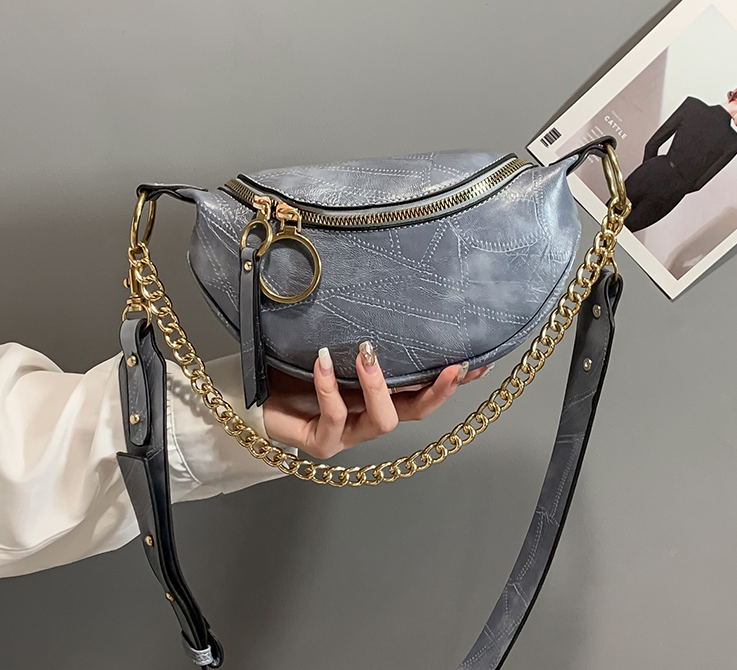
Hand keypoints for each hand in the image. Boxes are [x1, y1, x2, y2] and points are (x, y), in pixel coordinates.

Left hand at [260, 342, 493, 459]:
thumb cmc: (295, 372)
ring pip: (383, 420)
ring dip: (380, 385)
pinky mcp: (322, 443)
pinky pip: (334, 416)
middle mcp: (369, 418)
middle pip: (416, 413)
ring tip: (367, 353)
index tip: (478, 363)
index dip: (451, 382)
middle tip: (450, 367)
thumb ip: (359, 336)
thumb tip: (383, 295)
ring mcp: (348, 435)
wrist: (255, 400)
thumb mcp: (334, 348)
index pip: (423, 392)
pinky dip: (330, 385)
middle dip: (437, 391)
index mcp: (378, 398)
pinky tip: (322, 359)